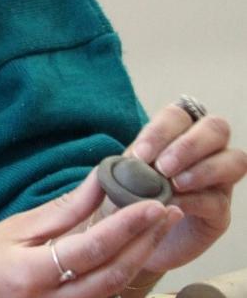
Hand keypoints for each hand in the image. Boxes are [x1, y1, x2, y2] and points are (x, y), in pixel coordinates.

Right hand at [0, 170, 179, 297]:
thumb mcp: (14, 227)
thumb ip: (63, 210)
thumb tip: (100, 182)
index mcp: (31, 274)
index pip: (91, 249)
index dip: (126, 226)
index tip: (152, 203)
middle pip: (113, 273)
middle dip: (145, 241)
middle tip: (167, 210)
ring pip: (115, 288)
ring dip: (141, 256)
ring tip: (157, 226)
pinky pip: (105, 296)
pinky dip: (123, 271)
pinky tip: (134, 249)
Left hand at [125, 100, 246, 272]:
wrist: (130, 237)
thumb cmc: (125, 199)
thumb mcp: (118, 177)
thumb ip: (125, 165)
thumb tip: (127, 161)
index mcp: (176, 134)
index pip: (178, 115)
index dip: (161, 131)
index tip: (140, 154)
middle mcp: (205, 151)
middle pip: (216, 128)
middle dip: (189, 145)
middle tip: (163, 167)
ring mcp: (218, 180)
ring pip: (234, 160)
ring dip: (203, 169)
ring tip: (175, 184)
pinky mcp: (220, 211)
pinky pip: (219, 199)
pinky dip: (195, 200)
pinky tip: (173, 205)